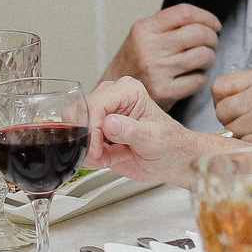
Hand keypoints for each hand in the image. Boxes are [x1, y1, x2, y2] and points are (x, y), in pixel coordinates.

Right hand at [85, 76, 229, 185]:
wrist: (174, 161)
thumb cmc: (171, 145)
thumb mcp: (154, 139)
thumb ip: (131, 131)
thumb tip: (109, 123)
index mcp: (127, 91)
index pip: (96, 104)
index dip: (91, 129)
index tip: (96, 150)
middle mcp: (112, 98)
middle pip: (80, 116)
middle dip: (89, 141)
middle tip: (104, 156)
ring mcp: (103, 114)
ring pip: (77, 131)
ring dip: (91, 151)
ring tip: (114, 156)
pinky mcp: (97, 130)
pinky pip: (81, 144)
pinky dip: (93, 157)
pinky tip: (112, 157)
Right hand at [102, 4, 222, 104]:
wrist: (116, 93)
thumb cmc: (134, 63)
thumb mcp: (143, 35)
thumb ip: (169, 25)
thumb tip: (206, 21)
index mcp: (144, 29)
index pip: (185, 13)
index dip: (206, 17)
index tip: (215, 24)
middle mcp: (149, 48)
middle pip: (198, 34)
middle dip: (212, 38)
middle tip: (211, 44)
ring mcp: (157, 70)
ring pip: (203, 56)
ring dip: (210, 58)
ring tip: (203, 60)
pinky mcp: (164, 91)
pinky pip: (198, 80)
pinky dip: (202, 78)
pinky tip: (195, 77)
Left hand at [210, 70, 251, 143]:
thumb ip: (250, 87)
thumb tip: (218, 101)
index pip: (219, 87)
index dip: (223, 99)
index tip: (234, 107)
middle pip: (221, 110)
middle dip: (230, 119)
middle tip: (251, 122)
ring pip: (230, 129)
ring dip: (242, 134)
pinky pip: (242, 143)